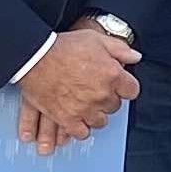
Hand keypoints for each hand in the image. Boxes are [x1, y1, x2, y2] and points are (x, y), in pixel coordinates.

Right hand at [14, 22, 139, 152]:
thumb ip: (120, 49)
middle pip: (115, 106)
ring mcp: (84, 108)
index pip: (132, 91)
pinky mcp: (66, 118)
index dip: (125, 87)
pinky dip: (81, 128)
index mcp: (112, 75)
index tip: (119, 85)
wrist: (34, 57)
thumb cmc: (63, 47)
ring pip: (100, 121)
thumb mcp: (96, 39)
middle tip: (97, 91)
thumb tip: (135, 57)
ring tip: (87, 105)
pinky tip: (79, 120)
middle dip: (108, 99)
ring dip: (95, 114)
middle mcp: (101, 94)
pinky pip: (81, 132)